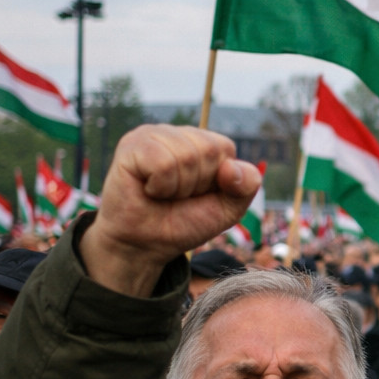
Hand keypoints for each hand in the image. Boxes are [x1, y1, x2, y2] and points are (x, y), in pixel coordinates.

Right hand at [82, 125, 259, 295]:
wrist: (145, 244)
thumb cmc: (184, 222)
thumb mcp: (228, 209)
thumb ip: (246, 186)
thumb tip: (230, 166)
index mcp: (205, 142)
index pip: (225, 148)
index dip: (216, 180)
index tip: (197, 193)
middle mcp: (179, 133)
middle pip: (208, 150)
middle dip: (197, 184)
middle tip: (176, 195)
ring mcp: (153, 134)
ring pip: (185, 156)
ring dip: (177, 187)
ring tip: (162, 193)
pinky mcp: (131, 145)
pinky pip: (161, 163)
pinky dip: (160, 186)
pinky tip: (148, 189)